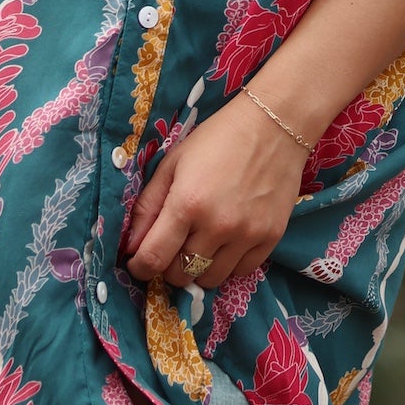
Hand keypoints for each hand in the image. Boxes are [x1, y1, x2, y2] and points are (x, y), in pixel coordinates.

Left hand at [121, 93, 309, 291]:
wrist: (273, 125)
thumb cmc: (216, 139)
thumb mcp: (172, 164)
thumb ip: (147, 206)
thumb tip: (131, 246)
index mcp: (187, 204)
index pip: (153, 258)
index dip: (139, 267)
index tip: (138, 264)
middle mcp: (217, 226)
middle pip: (180, 274)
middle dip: (168, 266)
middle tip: (172, 247)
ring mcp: (247, 235)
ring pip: (210, 279)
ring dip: (197, 268)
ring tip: (199, 245)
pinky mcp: (271, 238)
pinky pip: (241, 272)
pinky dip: (227, 265)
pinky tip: (225, 244)